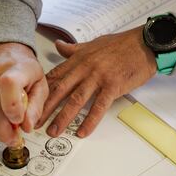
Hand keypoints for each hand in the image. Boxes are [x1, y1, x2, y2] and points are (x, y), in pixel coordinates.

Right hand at [0, 43, 48, 145]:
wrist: (6, 50)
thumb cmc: (26, 68)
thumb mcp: (41, 85)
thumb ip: (36, 107)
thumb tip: (27, 126)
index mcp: (17, 68)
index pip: (9, 84)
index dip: (12, 106)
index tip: (18, 121)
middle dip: (3, 130)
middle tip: (14, 139)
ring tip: (9, 131)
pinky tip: (0, 120)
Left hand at [36, 26, 156, 137]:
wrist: (144, 43)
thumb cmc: (119, 44)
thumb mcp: (92, 44)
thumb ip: (73, 49)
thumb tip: (58, 45)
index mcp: (78, 60)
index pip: (54, 77)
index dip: (41, 92)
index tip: (31, 103)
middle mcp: (84, 69)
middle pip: (60, 91)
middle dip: (45, 108)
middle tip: (34, 123)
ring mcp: (98, 77)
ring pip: (76, 100)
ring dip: (63, 118)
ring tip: (53, 131)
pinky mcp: (112, 86)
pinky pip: (98, 107)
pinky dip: (90, 121)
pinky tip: (82, 132)